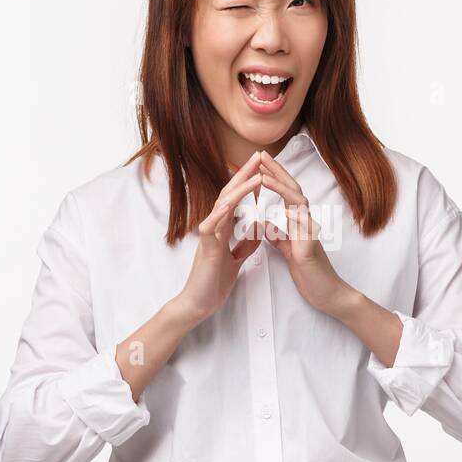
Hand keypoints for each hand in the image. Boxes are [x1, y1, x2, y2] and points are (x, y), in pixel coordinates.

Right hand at [173, 151, 264, 325]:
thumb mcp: (236, 260)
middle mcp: (215, 227)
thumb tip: (258, 231)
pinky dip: (221, 214)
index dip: (250, 184)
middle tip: (258, 157)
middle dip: (244, 175)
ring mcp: (209, 236)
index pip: (238, 200)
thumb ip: (245, 244)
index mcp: (223, 229)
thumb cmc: (213, 282)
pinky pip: (211, 227)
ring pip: (222, 206)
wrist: (198, 304)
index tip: (263, 168)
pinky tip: (230, 204)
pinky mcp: (206, 249)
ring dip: (239, 190)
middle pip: (230, 194)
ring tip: (255, 175)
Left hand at [254, 151, 356, 316]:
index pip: (286, 192)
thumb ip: (278, 235)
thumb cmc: (308, 271)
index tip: (258, 162)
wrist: (326, 293)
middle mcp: (307, 222)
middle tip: (261, 156)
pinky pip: (305, 230)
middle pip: (293, 190)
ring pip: (299, 204)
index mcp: (299, 221)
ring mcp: (311, 234)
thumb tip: (264, 225)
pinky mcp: (310, 250)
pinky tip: (284, 211)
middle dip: (277, 172)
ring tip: (265, 177)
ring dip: (282, 189)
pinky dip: (294, 218)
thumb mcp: (288, 250)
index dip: (273, 176)